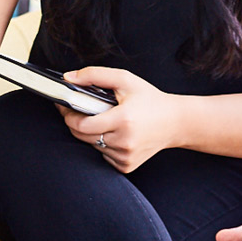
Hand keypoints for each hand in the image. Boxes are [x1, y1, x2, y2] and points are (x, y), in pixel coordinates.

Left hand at [57, 66, 176, 172]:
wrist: (176, 122)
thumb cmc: (150, 100)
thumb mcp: (125, 80)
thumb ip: (95, 75)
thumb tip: (69, 78)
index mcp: (123, 120)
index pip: (82, 125)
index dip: (69, 115)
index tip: (65, 106)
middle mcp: (124, 142)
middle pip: (83, 136)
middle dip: (76, 122)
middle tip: (81, 110)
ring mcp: (125, 156)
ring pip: (92, 145)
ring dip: (92, 133)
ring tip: (105, 120)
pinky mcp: (127, 166)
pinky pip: (103, 155)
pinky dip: (103, 144)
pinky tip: (115, 133)